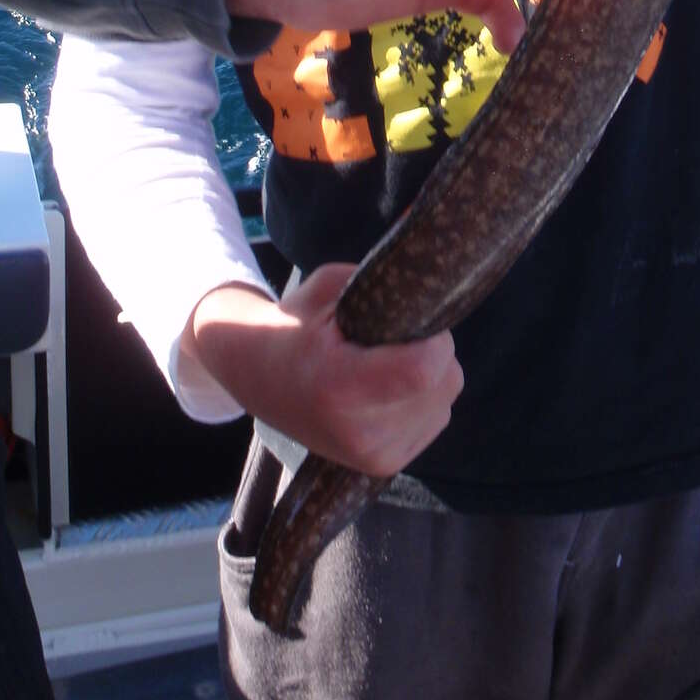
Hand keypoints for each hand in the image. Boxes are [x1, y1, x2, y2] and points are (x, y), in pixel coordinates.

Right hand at [186, 267, 462, 474]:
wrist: (253, 376)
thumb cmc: (292, 323)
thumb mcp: (329, 286)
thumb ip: (383, 273)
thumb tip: (429, 232)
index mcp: (339, 386)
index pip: (427, 369)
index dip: (434, 338)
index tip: (414, 318)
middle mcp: (358, 432)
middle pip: (445, 382)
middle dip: (434, 350)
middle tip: (394, 336)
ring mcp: (371, 457)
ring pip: (445, 401)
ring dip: (431, 376)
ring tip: (386, 362)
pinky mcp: (381, 466)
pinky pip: (435, 419)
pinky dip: (423, 399)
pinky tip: (388, 388)